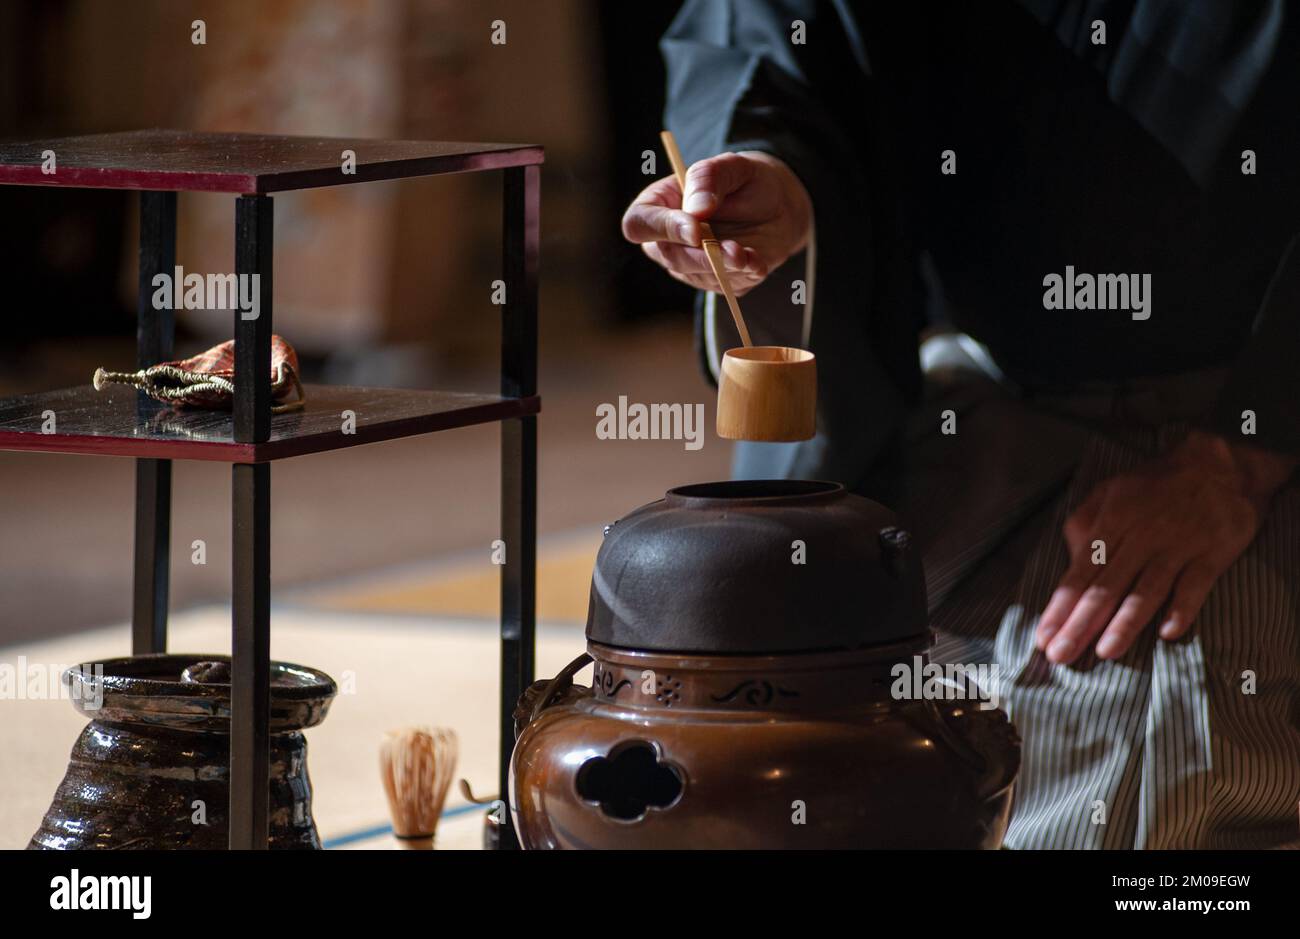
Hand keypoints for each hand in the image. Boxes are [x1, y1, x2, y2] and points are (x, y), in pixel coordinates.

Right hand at [621, 150, 811, 296]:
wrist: (778, 206)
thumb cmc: (745, 181)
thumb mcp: (732, 167)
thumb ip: (708, 178)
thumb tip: (695, 209)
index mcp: (659, 204)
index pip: (639, 224)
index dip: (662, 229)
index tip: (695, 229)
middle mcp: (669, 239)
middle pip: (669, 256)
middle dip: (701, 256)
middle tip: (732, 248)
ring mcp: (691, 264)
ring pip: (698, 275)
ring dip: (725, 267)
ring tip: (748, 253)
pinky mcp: (716, 280)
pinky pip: (725, 285)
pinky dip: (743, 275)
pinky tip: (756, 261)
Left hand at [1035, 431, 1296, 664]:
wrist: (1217, 465)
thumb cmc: (1154, 485)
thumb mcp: (1109, 493)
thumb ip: (1084, 525)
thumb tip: (1070, 560)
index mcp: (1110, 525)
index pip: (1079, 574)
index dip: (1060, 608)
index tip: (1043, 638)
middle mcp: (1140, 539)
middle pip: (1105, 588)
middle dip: (1080, 624)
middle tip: (1061, 655)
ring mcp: (1176, 548)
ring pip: (1146, 590)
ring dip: (1125, 623)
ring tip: (1105, 652)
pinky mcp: (1210, 554)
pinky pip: (1195, 586)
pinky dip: (1182, 608)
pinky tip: (1168, 633)